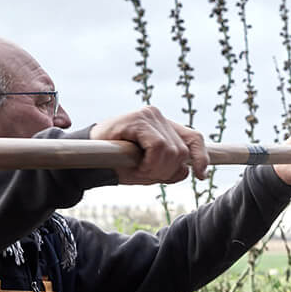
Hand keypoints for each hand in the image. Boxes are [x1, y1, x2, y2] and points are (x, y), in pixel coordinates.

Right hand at [90, 106, 207, 184]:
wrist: (88, 161)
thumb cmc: (119, 164)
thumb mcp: (151, 169)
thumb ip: (171, 167)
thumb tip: (190, 170)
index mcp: (165, 127)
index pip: (194, 139)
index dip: (201, 158)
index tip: (201, 176)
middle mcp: (159, 117)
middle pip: (183, 152)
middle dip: (167, 171)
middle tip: (145, 174)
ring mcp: (149, 115)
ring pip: (173, 151)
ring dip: (156, 169)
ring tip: (137, 169)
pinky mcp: (138, 119)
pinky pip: (159, 147)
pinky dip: (150, 163)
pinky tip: (136, 165)